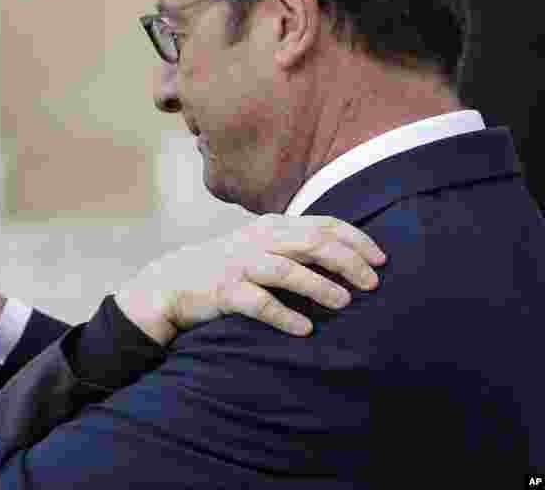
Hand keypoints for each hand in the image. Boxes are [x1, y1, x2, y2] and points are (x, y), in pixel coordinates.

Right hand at [115, 214, 386, 343]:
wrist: (172, 281)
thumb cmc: (225, 265)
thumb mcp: (259, 243)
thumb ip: (293, 243)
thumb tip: (345, 254)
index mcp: (271, 225)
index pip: (322, 224)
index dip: (356, 240)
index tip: (381, 259)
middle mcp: (257, 240)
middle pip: (311, 243)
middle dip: (346, 262)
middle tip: (372, 283)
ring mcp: (239, 264)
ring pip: (286, 270)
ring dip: (319, 286)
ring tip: (344, 302)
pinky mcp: (224, 290)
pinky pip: (259, 303)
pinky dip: (284, 316)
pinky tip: (305, 328)